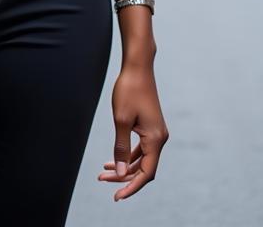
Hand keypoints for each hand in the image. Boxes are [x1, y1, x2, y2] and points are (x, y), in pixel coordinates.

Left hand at [98, 66, 167, 201]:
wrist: (137, 66)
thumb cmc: (129, 90)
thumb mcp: (121, 120)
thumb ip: (121, 148)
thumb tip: (121, 174)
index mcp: (156, 139)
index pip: (146, 173)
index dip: (131, 187)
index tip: (117, 197)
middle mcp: (160, 138)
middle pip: (143, 168)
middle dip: (124, 177)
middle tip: (102, 181)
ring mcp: (156, 132)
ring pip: (141, 159)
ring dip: (125, 167)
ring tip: (103, 172)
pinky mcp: (151, 126)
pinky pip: (141, 148)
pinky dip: (128, 155)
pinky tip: (114, 159)